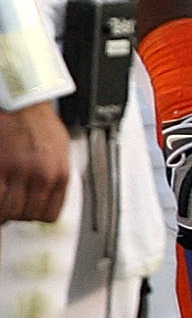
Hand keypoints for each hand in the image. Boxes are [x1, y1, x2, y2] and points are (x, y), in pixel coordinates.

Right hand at [0, 102, 70, 224]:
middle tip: (10, 206)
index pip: (49, 214)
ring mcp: (19, 172)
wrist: (23, 102)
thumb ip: (55, 175)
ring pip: (8, 211)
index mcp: (60, 174)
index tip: (27, 212)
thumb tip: (49, 196)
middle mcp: (41, 176)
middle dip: (17, 214)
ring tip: (2, 202)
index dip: (34, 215)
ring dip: (3, 210)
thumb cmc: (39, 122)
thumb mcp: (60, 151)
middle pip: (27, 215)